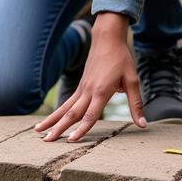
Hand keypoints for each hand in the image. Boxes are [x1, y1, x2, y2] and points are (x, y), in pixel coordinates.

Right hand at [34, 13, 144, 141]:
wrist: (107, 39)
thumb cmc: (121, 59)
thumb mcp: (133, 80)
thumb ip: (135, 104)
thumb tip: (143, 124)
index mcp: (101, 91)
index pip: (89, 115)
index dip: (81, 129)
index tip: (71, 141)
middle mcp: (88, 91)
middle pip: (71, 113)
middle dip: (59, 128)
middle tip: (47, 141)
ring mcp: (82, 88)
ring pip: (65, 108)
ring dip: (52, 120)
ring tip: (38, 131)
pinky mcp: (81, 86)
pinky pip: (67, 102)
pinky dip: (57, 112)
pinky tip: (50, 120)